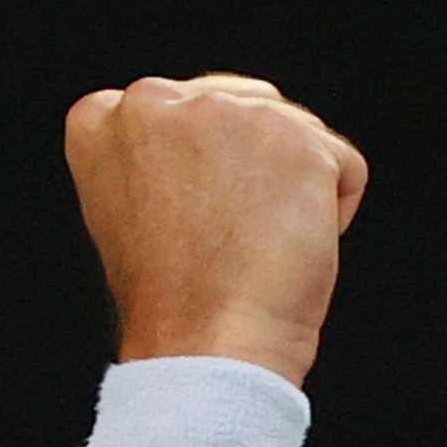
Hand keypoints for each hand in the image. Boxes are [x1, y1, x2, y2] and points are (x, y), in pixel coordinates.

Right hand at [64, 73, 368, 386]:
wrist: (202, 347)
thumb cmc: (173, 302)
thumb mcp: (135, 209)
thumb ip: (165, 155)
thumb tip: (222, 142)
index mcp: (104, 118)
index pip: (182, 110)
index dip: (202, 170)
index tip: (186, 221)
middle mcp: (156, 99)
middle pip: (244, 108)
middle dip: (250, 169)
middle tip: (222, 238)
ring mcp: (226, 112)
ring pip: (294, 133)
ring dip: (290, 189)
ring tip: (251, 246)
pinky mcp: (292, 137)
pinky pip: (342, 165)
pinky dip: (333, 212)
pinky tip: (286, 248)